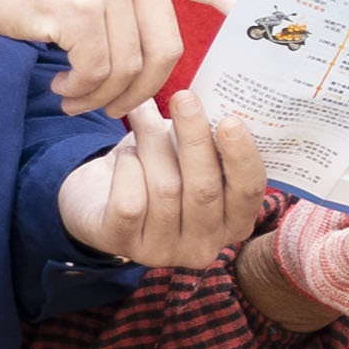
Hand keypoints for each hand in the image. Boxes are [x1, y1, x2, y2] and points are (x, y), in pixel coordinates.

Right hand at [0, 0, 246, 115]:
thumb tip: (174, 55)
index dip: (244, 14)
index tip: (265, 44)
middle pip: (169, 51)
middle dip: (141, 91)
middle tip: (109, 107)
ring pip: (130, 68)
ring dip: (102, 97)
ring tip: (75, 97)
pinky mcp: (77, 6)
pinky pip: (97, 71)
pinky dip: (80, 91)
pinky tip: (60, 86)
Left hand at [55, 101, 267, 269]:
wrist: (101, 195)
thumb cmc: (160, 167)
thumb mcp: (192, 155)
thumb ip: (212, 141)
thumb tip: (219, 104)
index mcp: (233, 222)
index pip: (248, 193)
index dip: (241, 157)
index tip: (230, 120)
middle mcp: (203, 245)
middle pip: (205, 190)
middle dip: (194, 138)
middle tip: (184, 97)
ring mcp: (163, 251)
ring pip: (165, 189)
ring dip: (151, 141)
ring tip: (141, 112)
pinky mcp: (124, 244)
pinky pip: (130, 202)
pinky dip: (126, 167)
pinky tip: (124, 155)